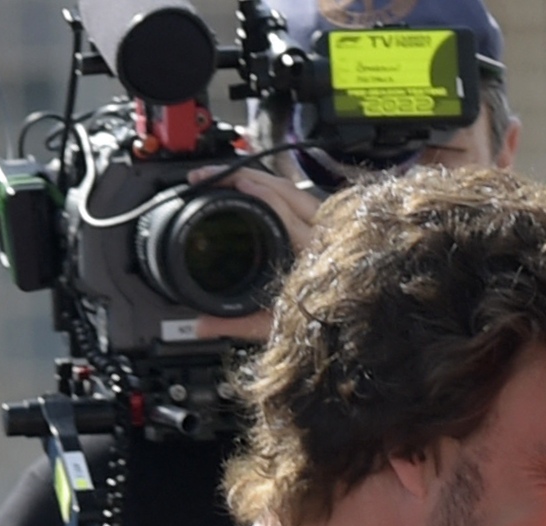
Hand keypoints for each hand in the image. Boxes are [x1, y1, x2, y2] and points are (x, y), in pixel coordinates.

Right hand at [186, 165, 322, 342]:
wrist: (345, 329)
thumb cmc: (318, 326)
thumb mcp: (273, 325)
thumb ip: (235, 323)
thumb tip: (200, 326)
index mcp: (313, 256)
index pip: (284, 210)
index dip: (257, 192)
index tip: (231, 183)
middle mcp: (325, 237)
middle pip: (287, 190)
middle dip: (247, 175)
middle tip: (213, 176)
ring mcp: (330, 230)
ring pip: (296, 191)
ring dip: (261, 181)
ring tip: (229, 179)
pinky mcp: (328, 229)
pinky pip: (302, 199)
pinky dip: (277, 191)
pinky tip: (257, 191)